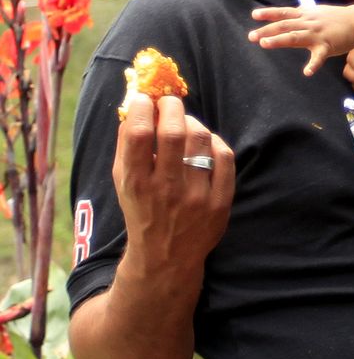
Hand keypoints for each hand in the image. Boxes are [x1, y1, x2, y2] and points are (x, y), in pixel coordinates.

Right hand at [70, 93, 234, 358]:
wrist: (166, 260)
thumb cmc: (141, 211)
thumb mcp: (123, 183)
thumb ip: (128, 144)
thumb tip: (137, 101)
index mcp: (135, 184)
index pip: (139, 132)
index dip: (143, 107)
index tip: (145, 98)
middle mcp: (166, 190)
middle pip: (173, 130)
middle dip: (171, 106)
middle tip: (169, 102)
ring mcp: (196, 197)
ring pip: (200, 139)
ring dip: (192, 122)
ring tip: (185, 123)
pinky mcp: (220, 203)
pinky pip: (224, 157)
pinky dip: (215, 142)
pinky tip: (205, 143)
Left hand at [249, 5, 353, 74]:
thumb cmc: (335, 19)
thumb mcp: (315, 12)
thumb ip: (300, 14)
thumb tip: (284, 15)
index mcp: (304, 15)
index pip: (283, 13)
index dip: (269, 13)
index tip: (254, 15)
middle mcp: (308, 23)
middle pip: (284, 26)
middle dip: (267, 30)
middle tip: (252, 36)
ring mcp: (317, 35)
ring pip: (295, 37)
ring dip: (279, 40)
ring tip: (265, 44)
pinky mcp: (327, 46)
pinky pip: (319, 57)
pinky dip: (313, 64)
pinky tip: (307, 72)